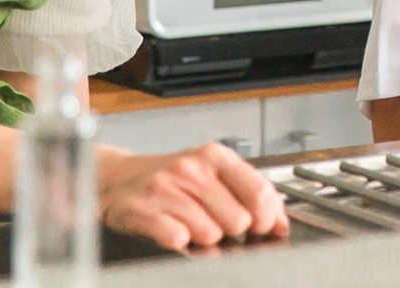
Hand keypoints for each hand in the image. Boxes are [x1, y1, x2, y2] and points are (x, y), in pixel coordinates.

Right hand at [96, 143, 286, 249]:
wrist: (118, 178)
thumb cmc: (174, 179)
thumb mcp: (214, 174)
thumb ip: (251, 193)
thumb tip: (282, 223)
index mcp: (216, 157)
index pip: (258, 192)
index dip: (267, 219)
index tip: (263, 228)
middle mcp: (192, 168)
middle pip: (237, 220)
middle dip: (232, 231)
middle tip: (218, 225)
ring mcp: (165, 188)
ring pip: (210, 233)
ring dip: (205, 238)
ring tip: (192, 225)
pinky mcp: (142, 210)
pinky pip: (176, 238)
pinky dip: (180, 242)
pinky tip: (175, 231)